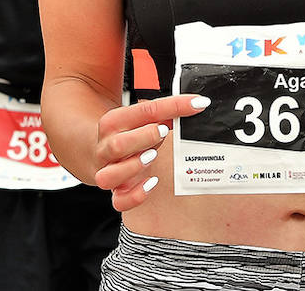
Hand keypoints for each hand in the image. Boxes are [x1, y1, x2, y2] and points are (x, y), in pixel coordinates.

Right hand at [92, 94, 208, 211]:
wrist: (106, 151)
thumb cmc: (133, 132)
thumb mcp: (146, 116)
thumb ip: (166, 108)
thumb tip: (197, 103)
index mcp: (113, 122)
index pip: (143, 111)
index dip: (172, 105)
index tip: (196, 103)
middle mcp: (107, 148)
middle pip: (118, 145)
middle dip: (143, 138)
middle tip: (163, 131)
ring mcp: (109, 171)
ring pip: (108, 176)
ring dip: (133, 167)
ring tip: (152, 156)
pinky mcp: (117, 192)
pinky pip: (120, 201)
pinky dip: (136, 195)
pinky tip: (152, 183)